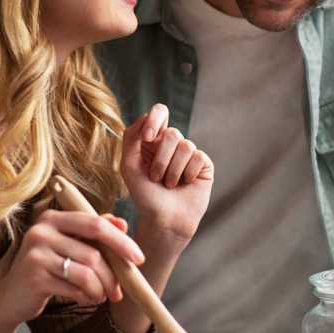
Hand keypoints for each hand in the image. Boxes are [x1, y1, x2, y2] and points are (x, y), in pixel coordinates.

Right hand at [0, 210, 144, 325]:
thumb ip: (93, 234)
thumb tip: (122, 224)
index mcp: (52, 217)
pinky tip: (84, 298)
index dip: (120, 241)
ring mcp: (36, 253)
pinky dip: (87, 297)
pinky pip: (75, 288)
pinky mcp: (34, 276)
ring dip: (100, 290)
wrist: (12, 296)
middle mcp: (42, 230)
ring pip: (87, 273)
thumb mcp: (69, 246)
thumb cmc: (46, 269)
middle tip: (119, 291)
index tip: (138, 259)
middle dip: (113, 275)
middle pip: (94, 252)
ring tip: (99, 296)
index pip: (95, 223)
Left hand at [121, 103, 213, 243]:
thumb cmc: (144, 194)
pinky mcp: (203, 164)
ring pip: (185, 145)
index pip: (160, 112)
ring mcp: (189, 153)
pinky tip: (185, 184)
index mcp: (153, 140)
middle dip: (161, 158)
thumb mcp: (129, 165)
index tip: (148, 138)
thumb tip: (146, 116)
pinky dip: (187, 173)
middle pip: (172, 133)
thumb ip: (132, 137)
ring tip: (169, 184)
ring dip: (173, 170)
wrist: (164, 220)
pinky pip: (198, 157)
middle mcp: (172, 144)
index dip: (155, 120)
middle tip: (155, 178)